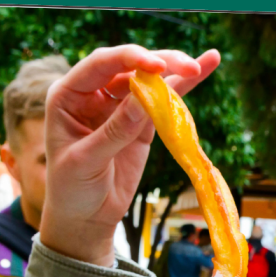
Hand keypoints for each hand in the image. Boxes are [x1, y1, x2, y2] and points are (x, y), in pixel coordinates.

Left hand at [39, 45, 220, 266]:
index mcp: (68, 95)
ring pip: (148, 78)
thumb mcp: (86, 161)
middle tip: (188, 67)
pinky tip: (207, 65)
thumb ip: (114, 131)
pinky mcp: (140, 121)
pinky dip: (183, 86)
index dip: (129, 59)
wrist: (85, 217)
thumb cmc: (72, 189)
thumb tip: (146, 98)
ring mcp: (118, 105)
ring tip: (203, 64)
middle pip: (129, 66)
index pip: (100, 65)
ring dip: (175, 70)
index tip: (157, 66)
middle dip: (159, 63)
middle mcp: (93, 93)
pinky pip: (162, 99)